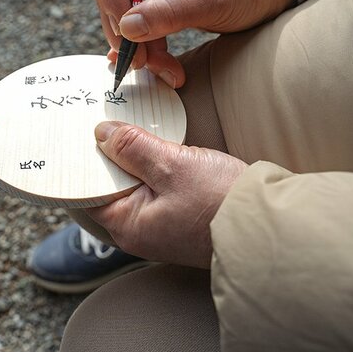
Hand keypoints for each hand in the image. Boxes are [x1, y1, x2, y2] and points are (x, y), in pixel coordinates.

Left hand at [84, 121, 247, 267]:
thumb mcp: (173, 165)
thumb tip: (102, 133)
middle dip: (109, 155)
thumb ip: (133, 148)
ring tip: (129, 127)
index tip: (80, 133)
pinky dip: (153, 166)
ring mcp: (160, 224)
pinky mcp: (179, 215)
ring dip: (133, 157)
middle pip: (110, 186)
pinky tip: (156, 146)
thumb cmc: (222, 201)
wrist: (272, 223)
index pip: (88, 192)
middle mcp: (139, 230)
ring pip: (134, 184)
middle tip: (106, 121)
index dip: (84, 162)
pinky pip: (155, 187)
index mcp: (128, 225)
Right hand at [95, 0, 294, 87]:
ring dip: (139, 49)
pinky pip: (144, 33)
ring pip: (127, 21)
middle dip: (124, 32)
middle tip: (139, 59)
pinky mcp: (163, 11)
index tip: (126, 28)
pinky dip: (148, 52)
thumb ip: (169, 12)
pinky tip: (152, 67)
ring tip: (161, 69)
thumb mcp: (211, 0)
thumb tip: (128, 27)